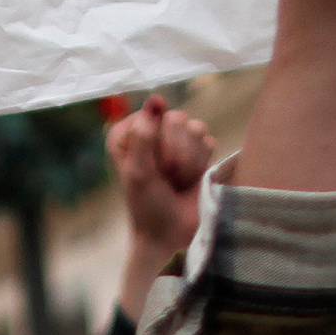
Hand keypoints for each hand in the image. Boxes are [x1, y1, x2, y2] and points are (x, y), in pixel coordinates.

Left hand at [107, 95, 215, 265]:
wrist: (173, 234)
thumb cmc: (148, 207)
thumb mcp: (138, 173)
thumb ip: (144, 136)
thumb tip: (156, 99)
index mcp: (126, 135)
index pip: (148, 116)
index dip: (152, 143)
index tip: (147, 167)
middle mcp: (150, 132)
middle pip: (175, 119)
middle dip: (173, 154)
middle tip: (164, 177)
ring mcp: (176, 139)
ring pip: (195, 128)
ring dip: (187, 162)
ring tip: (176, 181)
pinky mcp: (199, 149)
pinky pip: (208, 140)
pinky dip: (200, 164)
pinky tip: (191, 179)